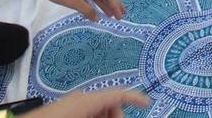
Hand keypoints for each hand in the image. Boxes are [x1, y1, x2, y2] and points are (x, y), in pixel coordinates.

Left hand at [31, 0, 124, 21]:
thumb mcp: (71, 0)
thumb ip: (85, 9)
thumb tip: (97, 18)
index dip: (115, 4)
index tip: (120, 15)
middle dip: (113, 5)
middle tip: (121, 16)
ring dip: (105, 6)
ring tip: (112, 15)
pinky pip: (89, 0)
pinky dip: (94, 6)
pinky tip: (95, 13)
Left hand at [31, 88, 150, 117]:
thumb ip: (105, 116)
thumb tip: (119, 116)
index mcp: (85, 102)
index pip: (116, 95)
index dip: (134, 98)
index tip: (147, 104)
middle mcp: (79, 99)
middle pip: (108, 105)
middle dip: (115, 116)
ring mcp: (70, 105)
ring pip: (97, 111)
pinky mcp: (64, 111)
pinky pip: (86, 113)